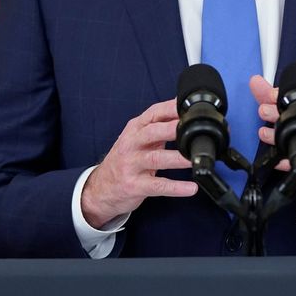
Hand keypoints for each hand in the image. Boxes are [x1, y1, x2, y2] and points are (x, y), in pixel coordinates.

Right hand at [80, 99, 195, 228]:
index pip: (153, 113)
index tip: (190, 108)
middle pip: (152, 132)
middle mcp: (131, 144)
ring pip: (156, 158)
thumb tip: (184, 115)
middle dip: (172, 129)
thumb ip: (158, 128)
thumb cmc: (125, 160)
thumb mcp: (137, 140)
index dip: (171, 109)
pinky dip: (175, 187)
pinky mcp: (134, 186)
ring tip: (194, 159)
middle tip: (193, 128)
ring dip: (177, 158)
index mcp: (135, 129)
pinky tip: (191, 188)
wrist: (101, 187)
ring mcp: (131, 165)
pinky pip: (157, 186)